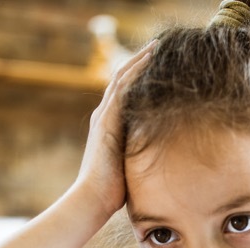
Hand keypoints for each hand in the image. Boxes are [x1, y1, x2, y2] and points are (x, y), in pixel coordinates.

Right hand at [75, 39, 157, 217]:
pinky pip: (121, 89)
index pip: (123, 94)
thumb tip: (157, 163)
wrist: (92, 199)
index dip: (137, 77)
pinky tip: (148, 61)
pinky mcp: (106, 121)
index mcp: (108, 127)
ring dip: (138, 61)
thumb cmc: (111, 192)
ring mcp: (103, 117)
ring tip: (155, 47)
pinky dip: (134, 73)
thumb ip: (138, 158)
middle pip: (121, 80)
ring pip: (121, 79)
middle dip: (138, 62)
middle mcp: (103, 117)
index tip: (155, 65)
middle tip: (157, 47)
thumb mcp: (129, 168)